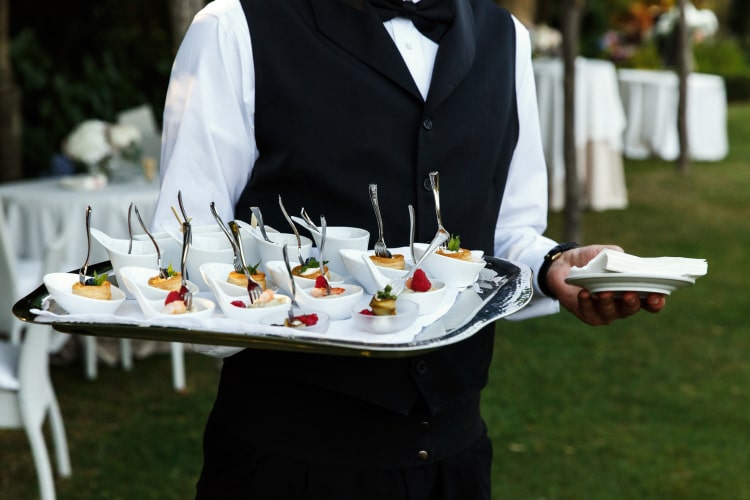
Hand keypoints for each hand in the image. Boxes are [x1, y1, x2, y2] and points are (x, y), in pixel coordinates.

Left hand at [546, 245, 666, 325]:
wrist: (566, 263)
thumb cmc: (593, 259)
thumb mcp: (609, 253)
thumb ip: (621, 258)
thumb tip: (629, 264)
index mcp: (632, 290)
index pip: (649, 301)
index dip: (656, 301)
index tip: (657, 295)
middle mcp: (621, 304)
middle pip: (631, 309)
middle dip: (632, 302)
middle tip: (630, 293)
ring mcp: (604, 311)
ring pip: (610, 312)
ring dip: (608, 302)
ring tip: (604, 292)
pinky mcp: (586, 313)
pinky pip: (588, 312)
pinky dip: (587, 303)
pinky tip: (585, 293)